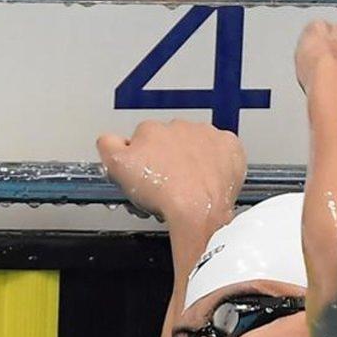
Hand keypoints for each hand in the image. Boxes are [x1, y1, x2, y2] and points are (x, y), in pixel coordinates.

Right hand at [97, 120, 246, 224]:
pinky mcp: (229, 146)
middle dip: (167, 160)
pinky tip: (210, 178)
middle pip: (169, 142)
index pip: (141, 140)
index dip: (141, 161)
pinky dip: (218, 161)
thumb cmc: (163, 194)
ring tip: (189, 186)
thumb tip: (109, 139)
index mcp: (150, 130)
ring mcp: (206, 135)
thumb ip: (107, 145)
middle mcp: (178, 126)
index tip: (145, 177)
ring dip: (192, 160)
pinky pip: (223, 148)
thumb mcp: (117, 168)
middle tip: (168, 186)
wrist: (198, 210)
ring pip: (196, 144)